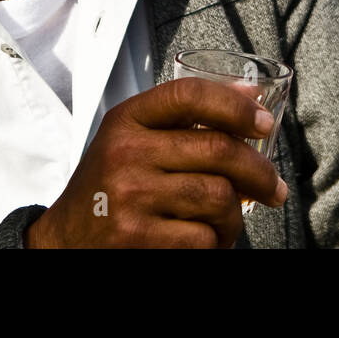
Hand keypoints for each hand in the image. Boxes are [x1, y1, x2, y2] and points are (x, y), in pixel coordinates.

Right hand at [26, 77, 287, 247]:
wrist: (65, 241)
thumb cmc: (109, 186)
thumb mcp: (134, 138)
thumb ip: (186, 116)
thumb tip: (250, 94)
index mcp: (128, 119)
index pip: (189, 95)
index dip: (235, 106)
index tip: (263, 123)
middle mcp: (126, 152)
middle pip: (218, 150)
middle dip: (260, 172)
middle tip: (273, 187)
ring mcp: (130, 196)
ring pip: (219, 197)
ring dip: (236, 214)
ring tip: (230, 219)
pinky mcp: (137, 238)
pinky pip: (203, 237)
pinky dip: (216, 243)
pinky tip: (207, 240)